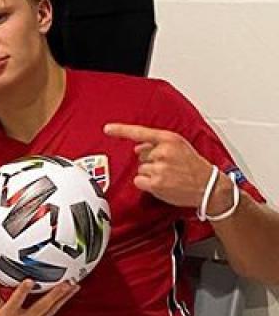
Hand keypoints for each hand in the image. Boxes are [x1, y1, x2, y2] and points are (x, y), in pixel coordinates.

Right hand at [0, 272, 77, 315]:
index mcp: (7, 315)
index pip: (15, 301)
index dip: (22, 292)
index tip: (29, 280)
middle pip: (40, 307)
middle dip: (54, 295)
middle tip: (66, 284)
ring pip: (50, 311)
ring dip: (63, 299)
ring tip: (74, 286)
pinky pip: (50, 315)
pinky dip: (58, 305)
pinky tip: (67, 296)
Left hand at [103, 123, 231, 213]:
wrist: (208, 186)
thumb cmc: (194, 166)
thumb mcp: (179, 147)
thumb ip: (157, 144)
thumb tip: (137, 148)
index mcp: (169, 139)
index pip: (141, 132)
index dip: (121, 130)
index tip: (107, 129)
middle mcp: (163, 152)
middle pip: (140, 155)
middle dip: (150, 160)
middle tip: (168, 166)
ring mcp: (159, 168)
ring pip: (140, 168)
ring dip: (150, 173)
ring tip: (168, 176)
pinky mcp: (156, 183)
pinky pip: (139, 181)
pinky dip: (146, 184)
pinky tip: (161, 184)